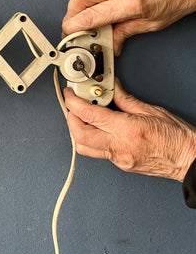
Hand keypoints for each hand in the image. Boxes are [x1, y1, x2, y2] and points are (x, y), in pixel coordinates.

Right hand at [62, 0, 195, 54]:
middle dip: (71, 12)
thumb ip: (124, 32)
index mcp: (129, 2)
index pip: (90, 16)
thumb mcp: (151, 24)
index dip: (73, 27)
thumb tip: (109, 43)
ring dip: (80, 0)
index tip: (69, 33)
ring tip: (89, 11)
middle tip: (75, 23)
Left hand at [64, 78, 195, 181]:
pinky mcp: (121, 165)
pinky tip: (98, 129)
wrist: (191, 161)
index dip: (73, 102)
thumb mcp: (152, 110)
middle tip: (73, 105)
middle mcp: (119, 147)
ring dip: (78, 131)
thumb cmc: (178, 138)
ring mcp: (119, 159)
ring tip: (84, 116)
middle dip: (70, 118)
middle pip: (78, 135)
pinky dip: (92, 139)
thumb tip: (112, 88)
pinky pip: (98, 152)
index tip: (70, 94)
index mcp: (127, 130)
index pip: (88, 115)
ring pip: (84, 147)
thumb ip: (126, 99)